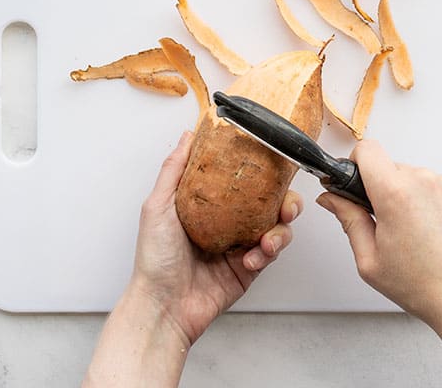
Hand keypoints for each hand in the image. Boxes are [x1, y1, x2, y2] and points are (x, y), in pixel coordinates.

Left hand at [130, 131, 302, 345]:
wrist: (164, 306)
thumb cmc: (155, 260)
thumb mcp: (158, 206)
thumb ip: (174, 169)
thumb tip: (188, 136)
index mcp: (208, 205)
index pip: (242, 180)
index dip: (261, 171)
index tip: (273, 163)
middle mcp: (227, 222)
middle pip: (269, 201)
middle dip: (286, 201)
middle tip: (286, 205)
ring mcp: (239, 244)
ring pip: (277, 226)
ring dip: (280, 230)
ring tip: (268, 240)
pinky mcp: (249, 267)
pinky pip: (271, 253)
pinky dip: (267, 253)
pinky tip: (252, 258)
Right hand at [317, 140, 441, 387]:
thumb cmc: (425, 288)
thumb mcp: (370, 261)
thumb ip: (348, 220)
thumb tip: (330, 198)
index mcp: (395, 194)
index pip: (368, 149)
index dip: (358, 163)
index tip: (359, 183)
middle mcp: (425, 181)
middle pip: (394, 168)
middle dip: (388, 191)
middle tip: (393, 227)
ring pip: (420, 179)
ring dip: (416, 197)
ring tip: (424, 235)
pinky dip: (440, 202)